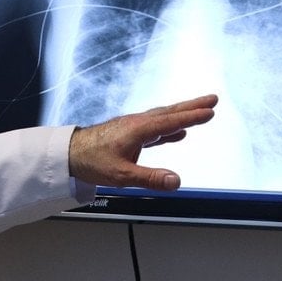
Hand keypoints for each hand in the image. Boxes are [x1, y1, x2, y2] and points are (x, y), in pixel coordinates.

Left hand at [67, 94, 217, 190]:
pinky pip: (155, 127)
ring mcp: (133, 127)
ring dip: (182, 114)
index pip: (170, 121)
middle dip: (192, 106)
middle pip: (170, 112)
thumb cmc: (91, 161)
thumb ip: (150, 178)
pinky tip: (176, 133)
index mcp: (138, 129)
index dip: (192, 116)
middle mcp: (137, 124)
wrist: (69, 153)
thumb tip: (175, 181)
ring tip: (200, 111)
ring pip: (163, 117)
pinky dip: (169, 127)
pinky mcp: (129, 134)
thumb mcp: (122, 175)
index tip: (210, 111)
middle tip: (212, 99)